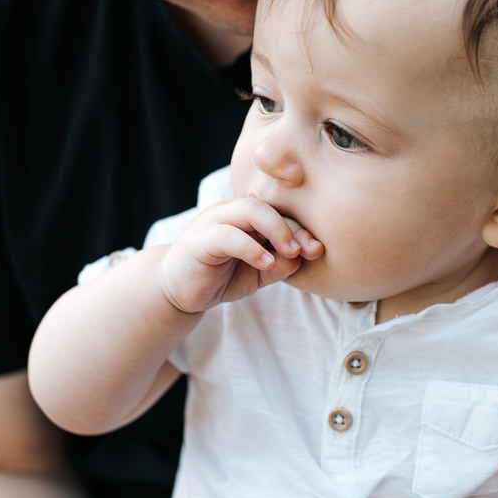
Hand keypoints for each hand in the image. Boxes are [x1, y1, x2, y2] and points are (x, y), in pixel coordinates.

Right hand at [158, 197, 321, 313]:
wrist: (179, 291)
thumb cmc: (221, 277)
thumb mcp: (258, 273)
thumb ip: (279, 265)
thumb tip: (301, 258)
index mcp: (246, 216)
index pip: (279, 212)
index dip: (301, 229)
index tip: (318, 249)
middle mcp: (230, 212)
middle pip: (268, 206)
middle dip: (293, 227)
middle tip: (310, 250)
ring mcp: (213, 222)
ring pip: (250, 210)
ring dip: (276, 230)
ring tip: (291, 253)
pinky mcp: (199, 241)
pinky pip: (227, 236)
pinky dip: (250, 248)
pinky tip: (265, 263)